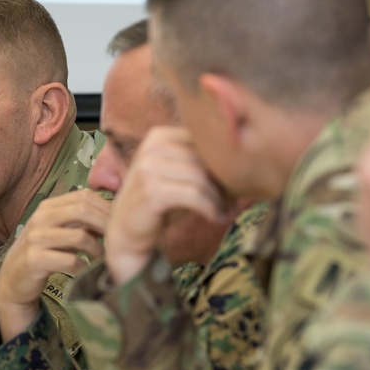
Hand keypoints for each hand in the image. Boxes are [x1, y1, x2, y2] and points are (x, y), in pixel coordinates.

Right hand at [0, 189, 109, 341]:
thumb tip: (116, 215)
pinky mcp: (35, 260)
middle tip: (118, 242)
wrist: (13, 281)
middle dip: (107, 226)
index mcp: (48, 207)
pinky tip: (87, 271)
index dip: (107, 208)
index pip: (84, 196)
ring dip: (98, 250)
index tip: (120, 224)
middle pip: (84, 210)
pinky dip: (85, 267)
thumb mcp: (59, 232)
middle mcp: (40, 218)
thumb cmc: (43, 254)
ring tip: (103, 259)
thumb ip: (81, 222)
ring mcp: (36, 239)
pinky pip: (71, 261)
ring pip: (80, 236)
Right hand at [106, 127, 224, 283]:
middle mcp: (151, 147)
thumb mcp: (177, 175)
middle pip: (204, 158)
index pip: (202, 140)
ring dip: (219, 198)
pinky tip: (215, 218)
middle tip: (233, 201)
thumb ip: (198, 161)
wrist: (127, 233)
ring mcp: (149, 168)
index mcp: (158, 136)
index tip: (233, 183)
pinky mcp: (152, 191)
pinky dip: (210, 208)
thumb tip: (243, 159)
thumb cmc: (158, 204)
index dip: (222, 161)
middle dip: (224, 182)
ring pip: (201, 177)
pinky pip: (194, 196)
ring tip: (225, 210)